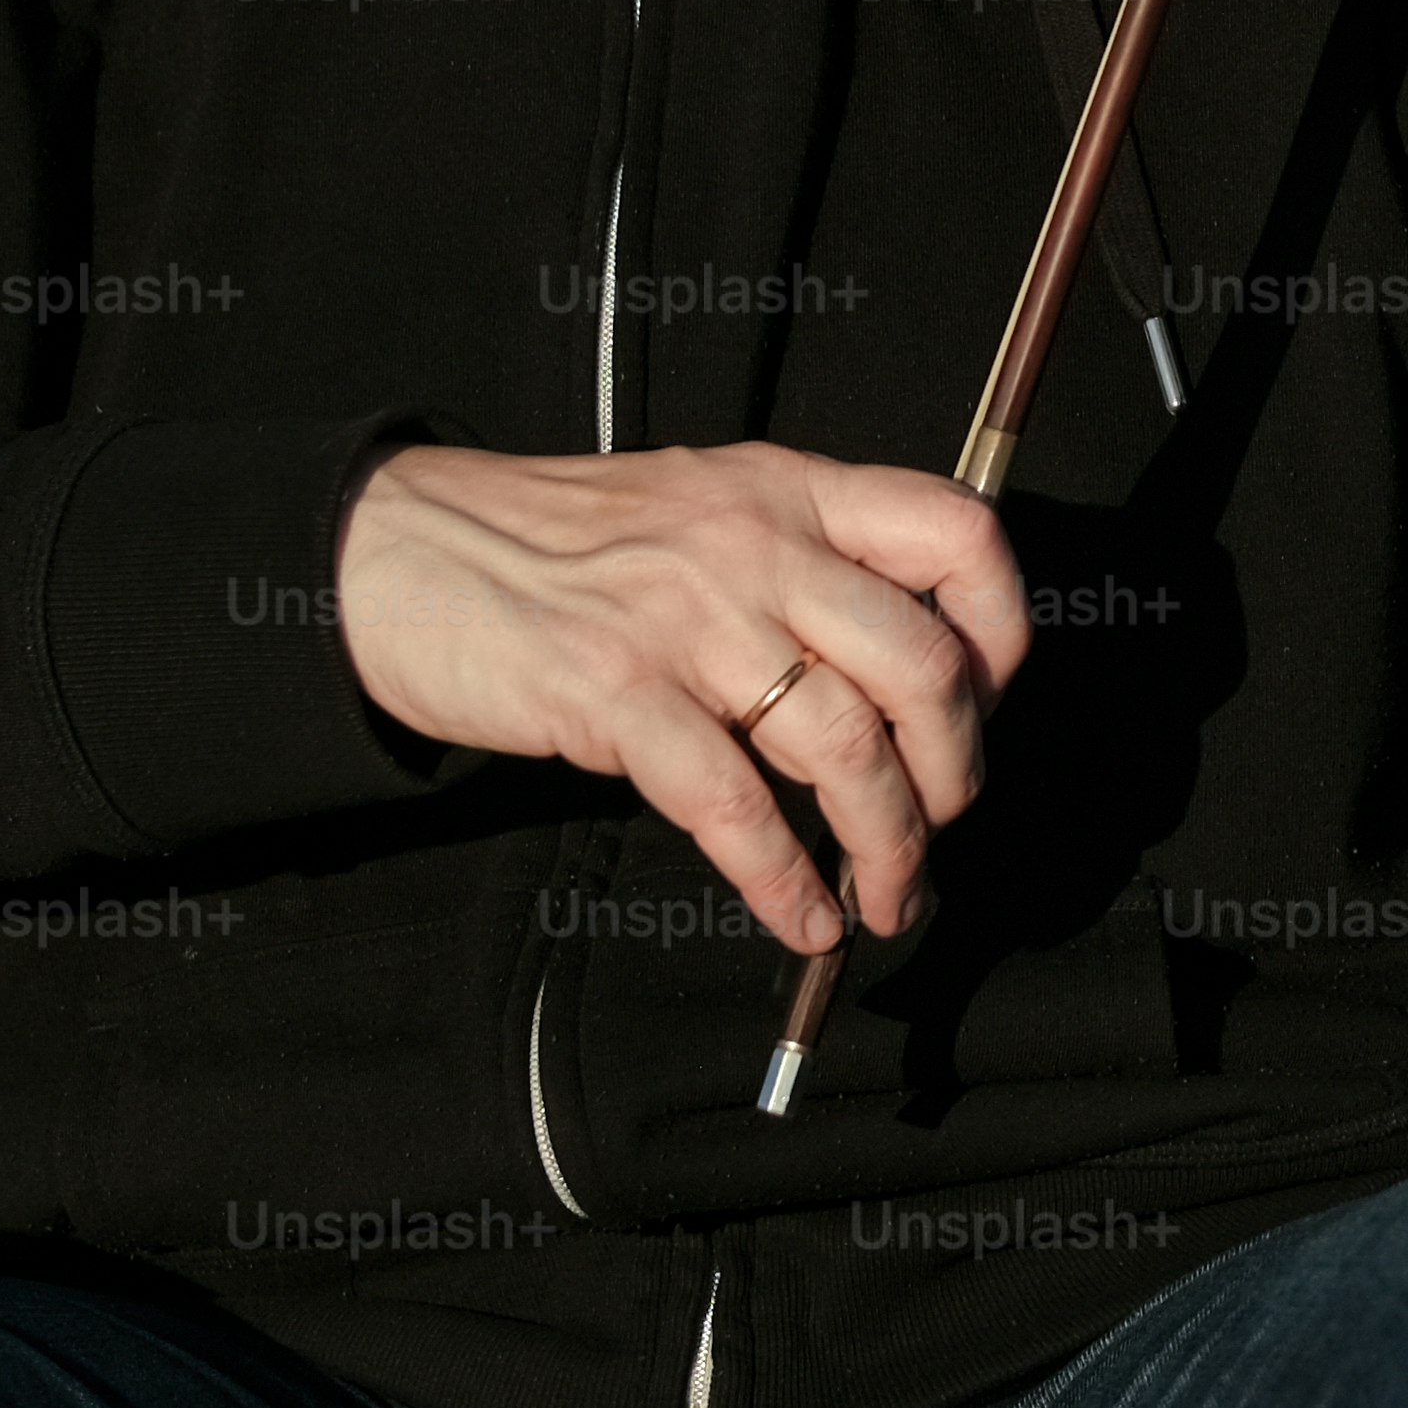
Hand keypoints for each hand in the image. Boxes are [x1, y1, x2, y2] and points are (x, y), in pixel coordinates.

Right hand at [334, 441, 1032, 956]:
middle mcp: (755, 542)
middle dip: (955, 771)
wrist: (405, 552)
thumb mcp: (704, 509)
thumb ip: (801, 562)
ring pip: (843, 746)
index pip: (956, 532)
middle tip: (939, 826)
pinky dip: (781, 880)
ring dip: (885, 846)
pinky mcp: (614, 694)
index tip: (991, 701)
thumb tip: (903, 679)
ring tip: (887, 899)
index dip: (1002, 628)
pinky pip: (734, 806)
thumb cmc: (562, 545)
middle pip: (922, 664)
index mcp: (790, 488)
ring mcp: (686, 618)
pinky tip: (799, 919)